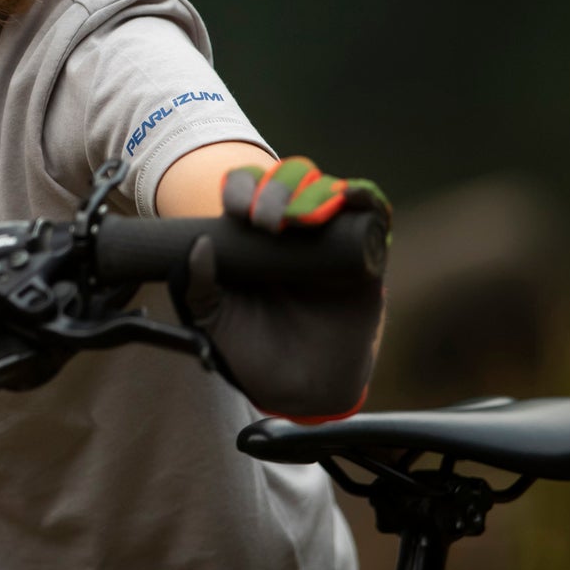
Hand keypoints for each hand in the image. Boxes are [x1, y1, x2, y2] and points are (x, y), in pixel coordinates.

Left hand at [178, 157, 389, 421]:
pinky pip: (372, 215)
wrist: (298, 389)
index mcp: (251, 235)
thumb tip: (198, 246)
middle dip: (275, 189)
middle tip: (267, 222)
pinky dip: (365, 196)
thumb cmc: (250, 350)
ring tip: (301, 219)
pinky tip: (352, 197)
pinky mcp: (366, 256)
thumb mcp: (212, 319)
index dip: (241, 187)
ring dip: (313, 191)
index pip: (246, 188)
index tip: (236, 210)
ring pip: (325, 189)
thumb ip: (197, 287)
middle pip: (286, 181)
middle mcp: (291, 230)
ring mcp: (329, 239)